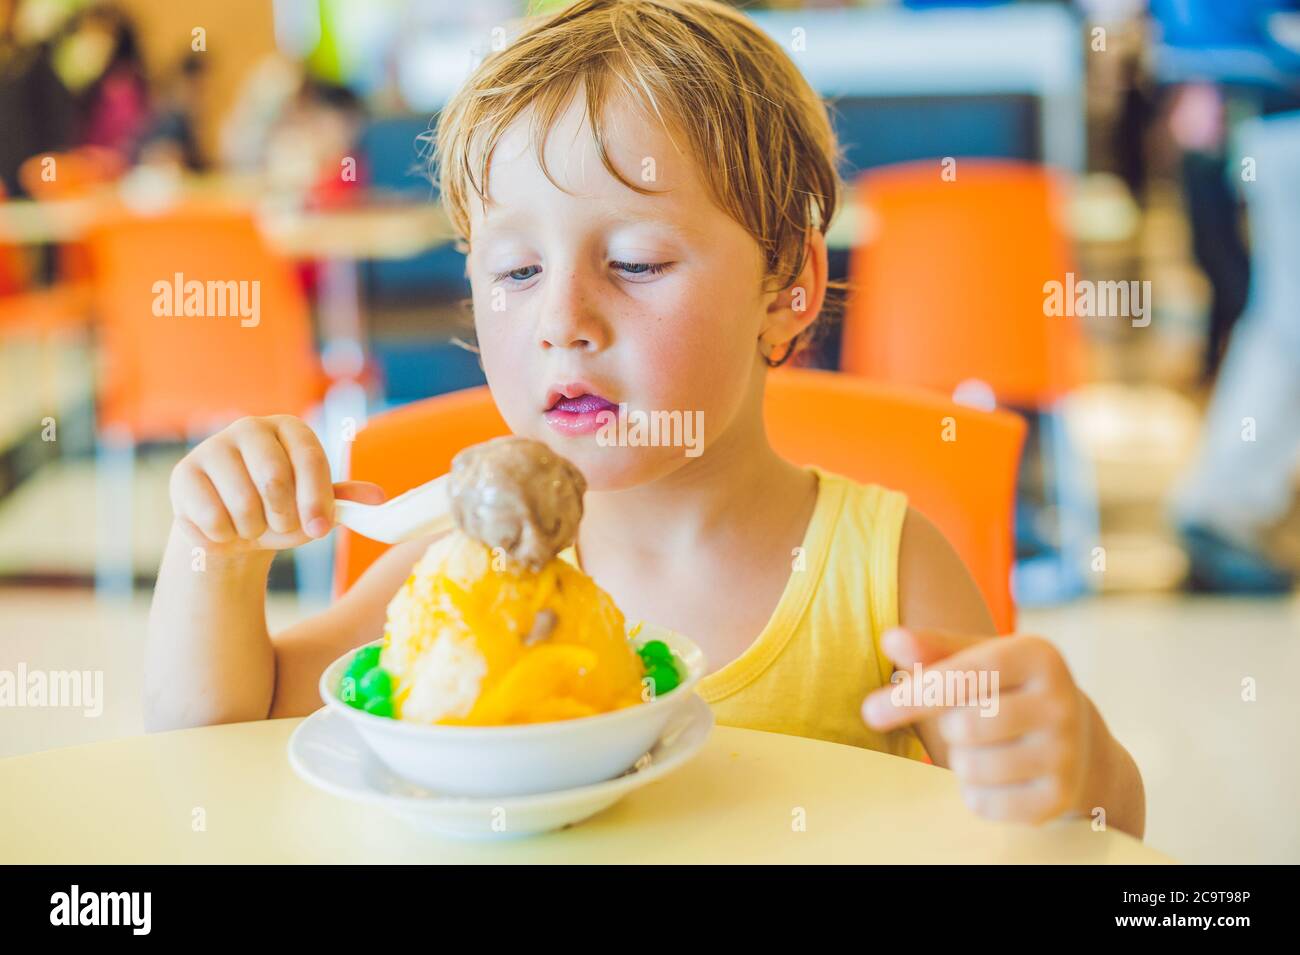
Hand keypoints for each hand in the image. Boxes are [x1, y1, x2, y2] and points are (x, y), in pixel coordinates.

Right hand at [169, 415, 384, 554]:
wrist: (231, 526)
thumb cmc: (281, 511)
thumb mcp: (315, 506)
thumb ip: (344, 501)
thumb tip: (379, 498)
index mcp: (290, 429)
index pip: (310, 458)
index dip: (316, 499)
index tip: (319, 530)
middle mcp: (251, 428)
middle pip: (274, 478)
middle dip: (283, 517)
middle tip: (279, 526)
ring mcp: (214, 446)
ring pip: (242, 503)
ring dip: (253, 529)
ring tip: (252, 525)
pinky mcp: (184, 473)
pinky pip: (212, 518)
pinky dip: (224, 536)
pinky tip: (224, 528)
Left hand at [862, 627, 1091, 824]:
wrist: (1078, 741)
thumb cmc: (1006, 690)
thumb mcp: (976, 657)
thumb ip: (931, 649)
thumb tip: (890, 639)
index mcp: (1038, 655)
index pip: (964, 675)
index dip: (913, 695)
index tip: (870, 712)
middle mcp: (1061, 702)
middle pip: (964, 726)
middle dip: (947, 727)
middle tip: (961, 723)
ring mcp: (1066, 753)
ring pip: (972, 767)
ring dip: (959, 760)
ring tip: (980, 747)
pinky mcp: (1059, 798)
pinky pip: (984, 803)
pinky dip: (973, 793)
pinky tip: (994, 776)